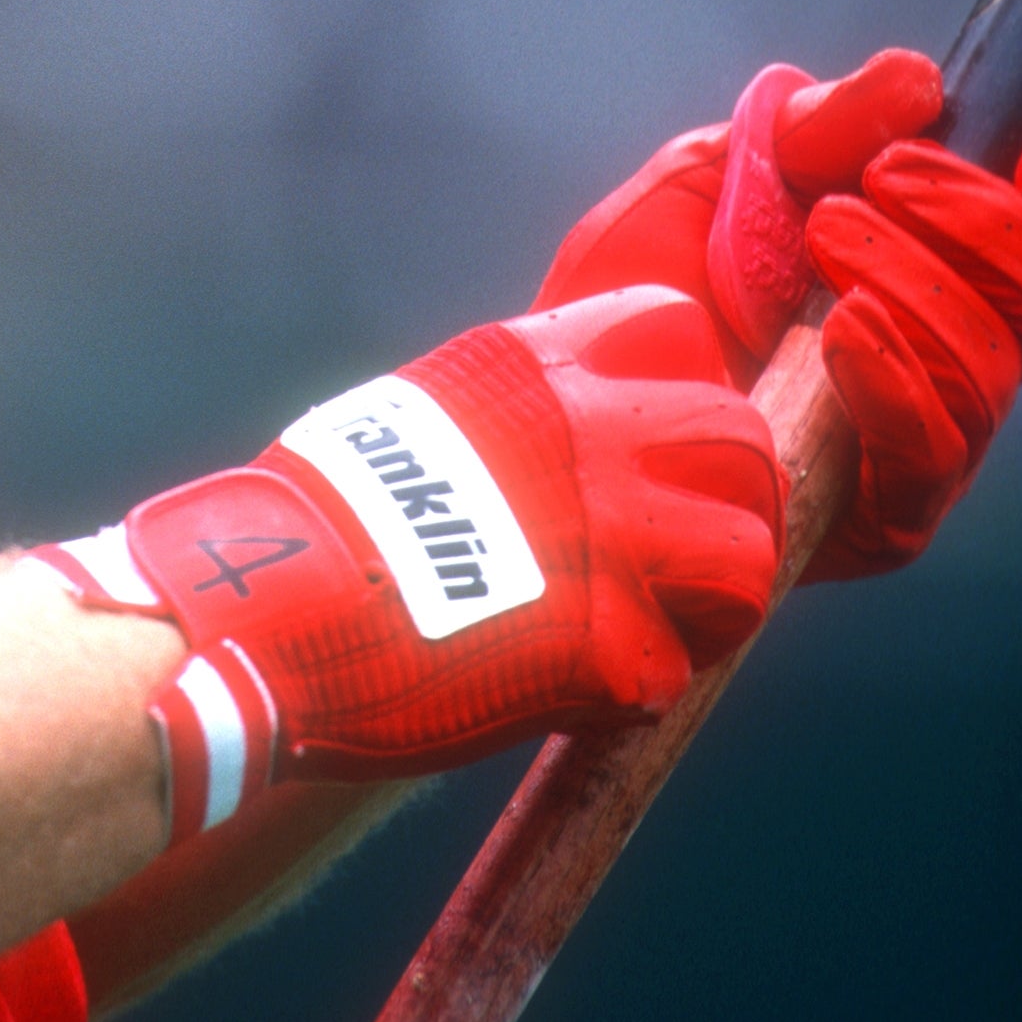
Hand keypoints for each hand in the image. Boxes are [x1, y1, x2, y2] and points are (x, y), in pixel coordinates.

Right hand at [38, 285, 780, 841]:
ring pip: (749, 556)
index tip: (652, 444)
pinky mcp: (609, 645)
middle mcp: (595, 431)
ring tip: (661, 624)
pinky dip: (636, 687)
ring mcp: (612, 537)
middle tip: (686, 547)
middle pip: (743, 441)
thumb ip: (524, 412)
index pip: (682, 332)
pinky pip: (675, 670)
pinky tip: (579, 689)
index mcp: (542, 360)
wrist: (272, 603)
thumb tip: (567, 441)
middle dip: (729, 496)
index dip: (682, 391)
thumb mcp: (435, 408)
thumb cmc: (325, 511)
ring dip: (716, 596)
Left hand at [532, 53, 1021, 576]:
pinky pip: (937, 448)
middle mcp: (945, 347)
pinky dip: (899, 376)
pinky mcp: (885, 515)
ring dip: (918, 280)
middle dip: (977, 218)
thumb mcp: (710, 173)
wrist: (564, 402)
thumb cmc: (639, 289)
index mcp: (925, 257)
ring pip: (999, 362)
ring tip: (822, 241)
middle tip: (878, 181)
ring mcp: (923, 436)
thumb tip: (913, 81)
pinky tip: (842, 331)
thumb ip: (808, 123)